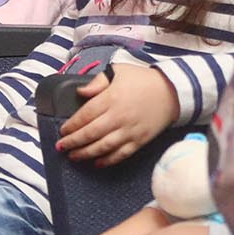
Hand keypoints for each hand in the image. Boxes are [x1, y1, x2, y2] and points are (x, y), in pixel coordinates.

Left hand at [55, 62, 178, 165]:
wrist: (172, 91)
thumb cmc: (142, 80)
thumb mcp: (119, 71)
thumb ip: (97, 82)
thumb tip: (80, 92)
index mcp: (112, 98)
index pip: (85, 115)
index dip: (72, 125)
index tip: (63, 131)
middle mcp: (119, 116)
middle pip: (91, 133)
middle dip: (73, 142)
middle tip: (61, 147)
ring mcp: (130, 130)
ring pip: (103, 146)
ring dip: (86, 154)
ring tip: (73, 156)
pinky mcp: (140, 140)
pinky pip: (121, 154)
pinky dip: (108, 161)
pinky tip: (96, 163)